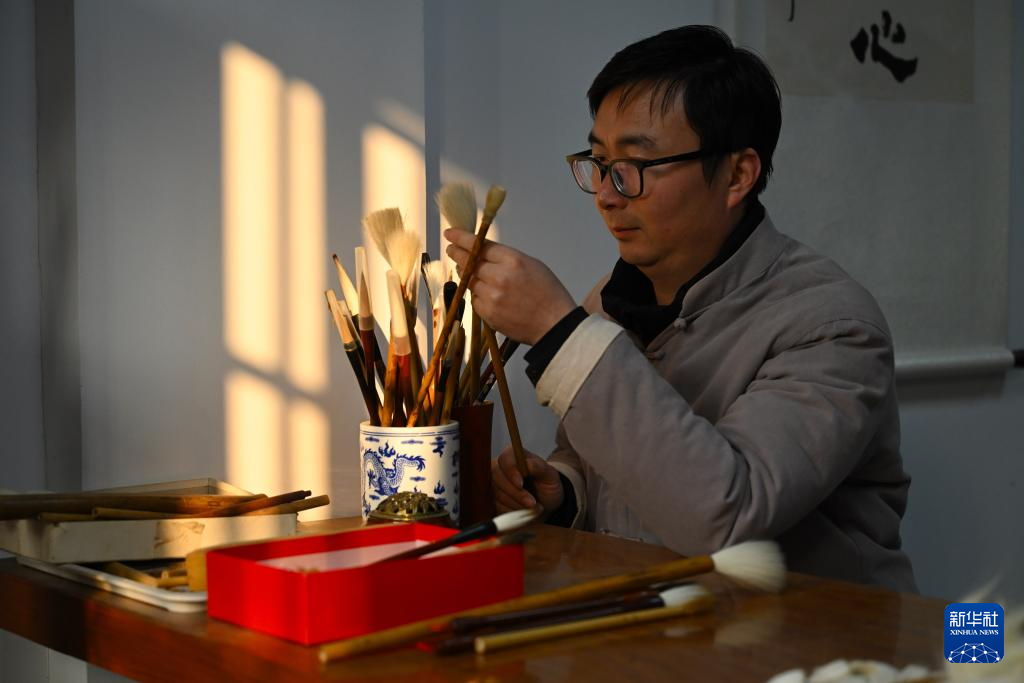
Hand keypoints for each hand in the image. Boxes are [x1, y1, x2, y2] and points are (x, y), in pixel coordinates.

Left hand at [445, 228, 575, 344]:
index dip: (462, 238)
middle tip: (451, 249)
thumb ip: (505, 258)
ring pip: (469, 281)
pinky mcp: (488, 313)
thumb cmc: (547, 292)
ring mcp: (491, 296)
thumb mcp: (531, 264)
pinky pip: (475, 299)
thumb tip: (482, 254)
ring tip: (473, 273)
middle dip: (457, 254)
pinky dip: (478, 295)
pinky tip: (488, 294)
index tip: (451, 234)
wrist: (554, 324)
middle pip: (469, 262)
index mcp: (513, 260)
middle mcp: (499, 277)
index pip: (480, 245)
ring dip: (468, 275)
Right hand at [492, 447, 563, 512]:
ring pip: (498, 495)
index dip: (511, 472)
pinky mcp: (493, 501)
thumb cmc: (547, 484)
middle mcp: (500, 468)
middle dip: (516, 493)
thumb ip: (539, 467)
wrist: (545, 502)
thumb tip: (528, 463)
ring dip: (517, 504)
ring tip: (533, 507)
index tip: (521, 484)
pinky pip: (499, 508)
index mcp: (513, 456)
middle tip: (532, 503)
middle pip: (498, 478)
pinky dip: (513, 512)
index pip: (505, 459)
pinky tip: (524, 511)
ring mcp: (494, 485)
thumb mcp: (550, 475)